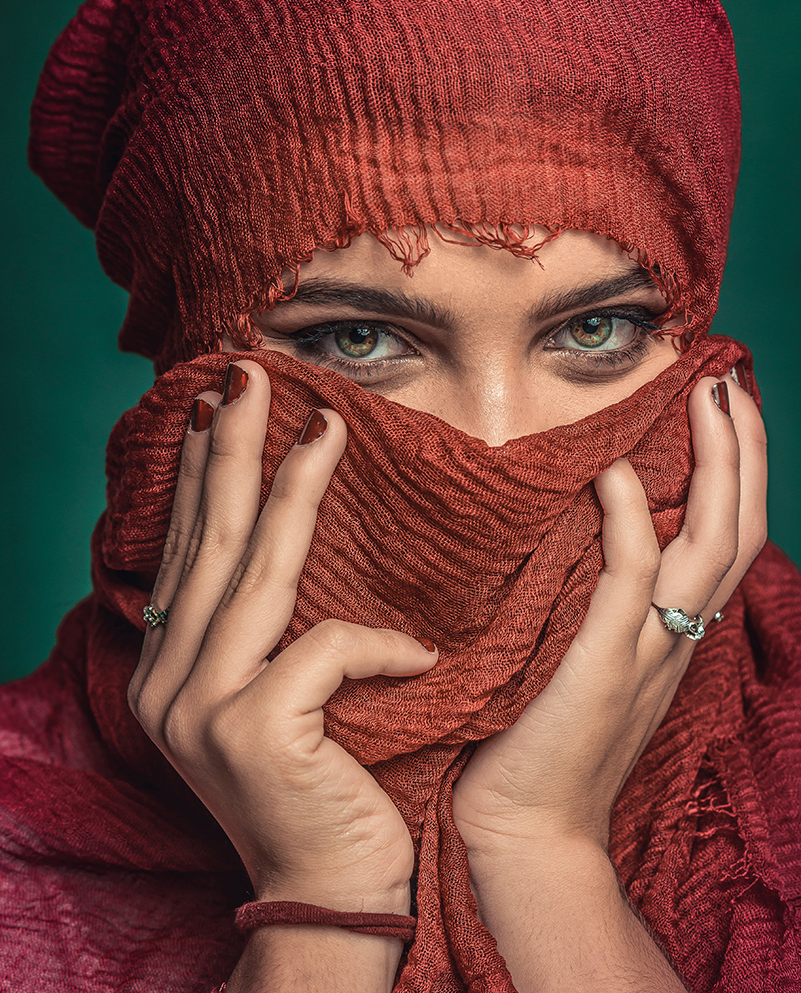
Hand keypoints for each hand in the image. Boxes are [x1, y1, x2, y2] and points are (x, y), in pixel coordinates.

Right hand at [127, 361, 436, 910]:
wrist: (333, 896)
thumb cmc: (325, 785)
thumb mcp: (279, 699)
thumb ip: (269, 628)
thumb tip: (284, 538)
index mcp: (174, 669)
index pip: (190, 549)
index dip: (203, 474)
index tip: (218, 405)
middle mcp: (170, 683)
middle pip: (211, 542)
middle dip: (229, 450)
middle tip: (246, 376)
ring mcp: (203, 710)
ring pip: (258, 575)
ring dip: (293, 492)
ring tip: (323, 426)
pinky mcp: (255, 735)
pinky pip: (325, 653)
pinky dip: (378, 644)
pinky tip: (420, 650)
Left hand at [452, 374, 767, 859]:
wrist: (527, 833)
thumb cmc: (538, 740)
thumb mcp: (580, 658)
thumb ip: (594, 601)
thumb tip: (578, 525)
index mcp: (674, 636)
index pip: (728, 540)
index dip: (739, 474)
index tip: (725, 409)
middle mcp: (675, 639)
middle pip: (738, 531)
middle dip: (746, 453)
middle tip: (730, 383)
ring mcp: (646, 653)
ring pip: (710, 546)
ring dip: (719, 467)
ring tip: (709, 401)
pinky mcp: (603, 668)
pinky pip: (630, 580)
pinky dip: (628, 518)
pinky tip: (612, 471)